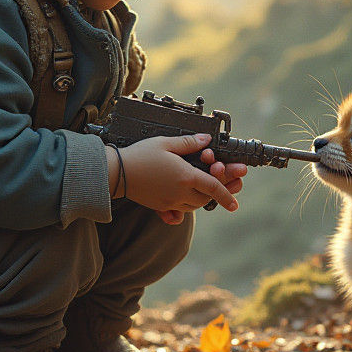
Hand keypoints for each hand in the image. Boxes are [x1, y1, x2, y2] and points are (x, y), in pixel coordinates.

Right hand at [116, 133, 240, 215]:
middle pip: (206, 198)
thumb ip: (189, 143)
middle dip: (218, 194)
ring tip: (207, 189)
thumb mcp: (166, 143)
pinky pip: (180, 211)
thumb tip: (206, 140)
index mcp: (185, 176)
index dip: (227, 194)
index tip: (235, 204)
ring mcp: (170, 201)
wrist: (116, 172)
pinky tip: (187, 200)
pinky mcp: (160, 206)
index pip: (213, 187)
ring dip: (203, 199)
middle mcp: (180, 192)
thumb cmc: (139, 155)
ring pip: (194, 206)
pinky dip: (187, 206)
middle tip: (227, 189)